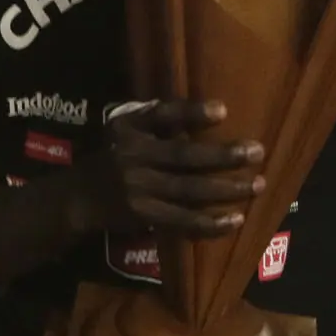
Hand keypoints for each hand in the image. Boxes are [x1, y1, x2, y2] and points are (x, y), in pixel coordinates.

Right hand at [81, 99, 262, 237]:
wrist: (78, 198)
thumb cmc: (112, 157)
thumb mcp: (123, 130)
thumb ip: (156, 119)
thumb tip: (208, 111)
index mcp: (129, 132)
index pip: (161, 116)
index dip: (191, 114)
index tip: (224, 111)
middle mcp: (133, 159)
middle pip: (184, 157)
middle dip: (223, 156)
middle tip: (258, 152)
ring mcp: (139, 191)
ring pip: (189, 191)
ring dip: (226, 190)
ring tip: (257, 185)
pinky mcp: (144, 216)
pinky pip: (183, 222)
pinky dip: (210, 223)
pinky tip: (235, 220)